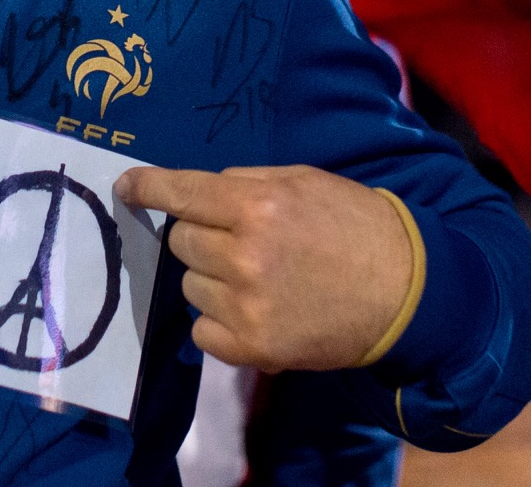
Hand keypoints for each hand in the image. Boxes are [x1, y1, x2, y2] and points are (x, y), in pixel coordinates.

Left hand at [115, 164, 412, 372]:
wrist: (405, 294)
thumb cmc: (354, 226)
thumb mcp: (304, 181)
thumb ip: (245, 184)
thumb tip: (194, 194)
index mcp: (257, 205)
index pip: (180, 193)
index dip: (146, 188)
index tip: (126, 188)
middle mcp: (244, 254)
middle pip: (180, 241)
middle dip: (201, 236)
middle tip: (239, 240)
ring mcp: (246, 305)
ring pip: (189, 285)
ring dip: (212, 279)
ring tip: (257, 278)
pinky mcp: (253, 348)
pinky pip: (202, 330)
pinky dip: (218, 321)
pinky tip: (252, 311)